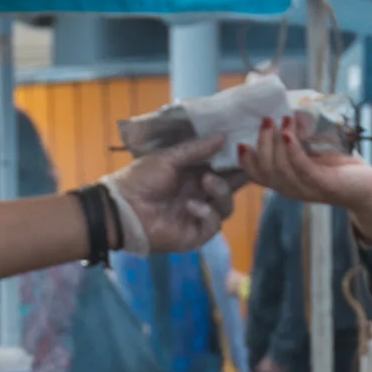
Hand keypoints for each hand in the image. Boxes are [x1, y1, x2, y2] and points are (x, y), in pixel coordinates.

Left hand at [107, 133, 239, 254]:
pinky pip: (213, 225)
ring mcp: (199, 216)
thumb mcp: (169, 158)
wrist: (121, 208)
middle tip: (242, 164)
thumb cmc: (141, 179)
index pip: (224, 169)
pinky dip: (206, 213)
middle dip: (238, 177)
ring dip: (221, 192)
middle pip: (231, 188)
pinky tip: (191, 206)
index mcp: (195, 176)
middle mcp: (201, 195)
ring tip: (206, 181)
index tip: (250, 148)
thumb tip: (224, 136)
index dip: (238, 162)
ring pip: (226, 206)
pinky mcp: (195, 234)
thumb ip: (197, 149)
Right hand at [237, 116, 371, 246]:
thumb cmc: (340, 168)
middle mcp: (292, 189)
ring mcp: (307, 189)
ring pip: (280, 170)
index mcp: (287, 182)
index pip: (259, 176)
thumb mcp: (314, 152)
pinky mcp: (324, 185)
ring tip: (279, 119)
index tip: (239, 142)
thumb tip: (287, 110)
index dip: (246, 162)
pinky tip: (289, 133)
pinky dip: (292, 150)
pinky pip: (302, 168)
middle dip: (261, 144)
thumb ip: (300, 139)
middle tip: (265, 120)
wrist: (368, 187)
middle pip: (266, 171)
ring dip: (275, 143)